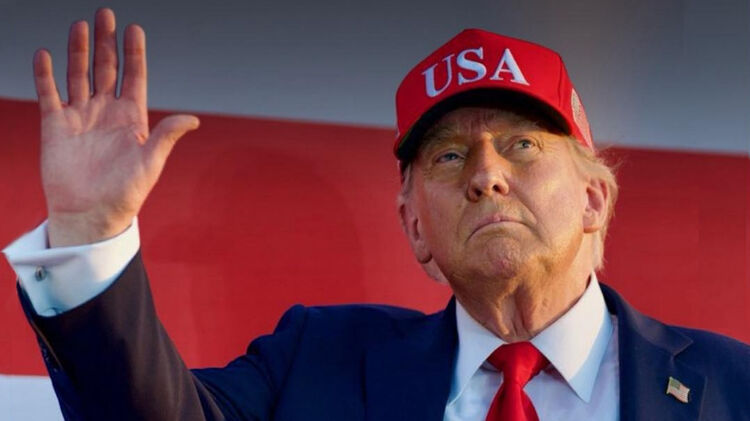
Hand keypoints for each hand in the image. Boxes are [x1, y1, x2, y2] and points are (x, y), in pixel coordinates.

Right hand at [33, 8, 198, 246]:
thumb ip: (166, 136)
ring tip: (80, 26)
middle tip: (105, 14)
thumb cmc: (125, 194)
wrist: (91, 215)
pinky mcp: (56, 127)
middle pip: (106, 68)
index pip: (134, 77)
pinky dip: (46, 75)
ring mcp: (80, 117)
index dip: (134, 53)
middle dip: (106, 42)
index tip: (134, 28)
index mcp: (132, 118)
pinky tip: (46, 55)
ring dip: (78, 51)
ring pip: (78, 75)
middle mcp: (106, 112)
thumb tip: (193, 119)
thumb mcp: (150, 163)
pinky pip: (50, 94)